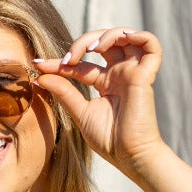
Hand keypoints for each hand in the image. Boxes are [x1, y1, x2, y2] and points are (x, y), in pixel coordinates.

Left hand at [33, 28, 166, 174]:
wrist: (129, 156)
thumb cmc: (109, 140)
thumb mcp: (80, 112)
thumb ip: (63, 92)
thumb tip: (40, 76)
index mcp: (105, 83)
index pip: (81, 65)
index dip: (59, 62)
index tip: (39, 65)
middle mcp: (120, 75)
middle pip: (104, 42)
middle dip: (83, 42)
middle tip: (69, 58)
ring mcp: (133, 73)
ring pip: (125, 37)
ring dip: (106, 35)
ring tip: (91, 49)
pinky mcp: (145, 75)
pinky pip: (152, 44)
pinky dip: (137, 35)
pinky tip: (116, 42)